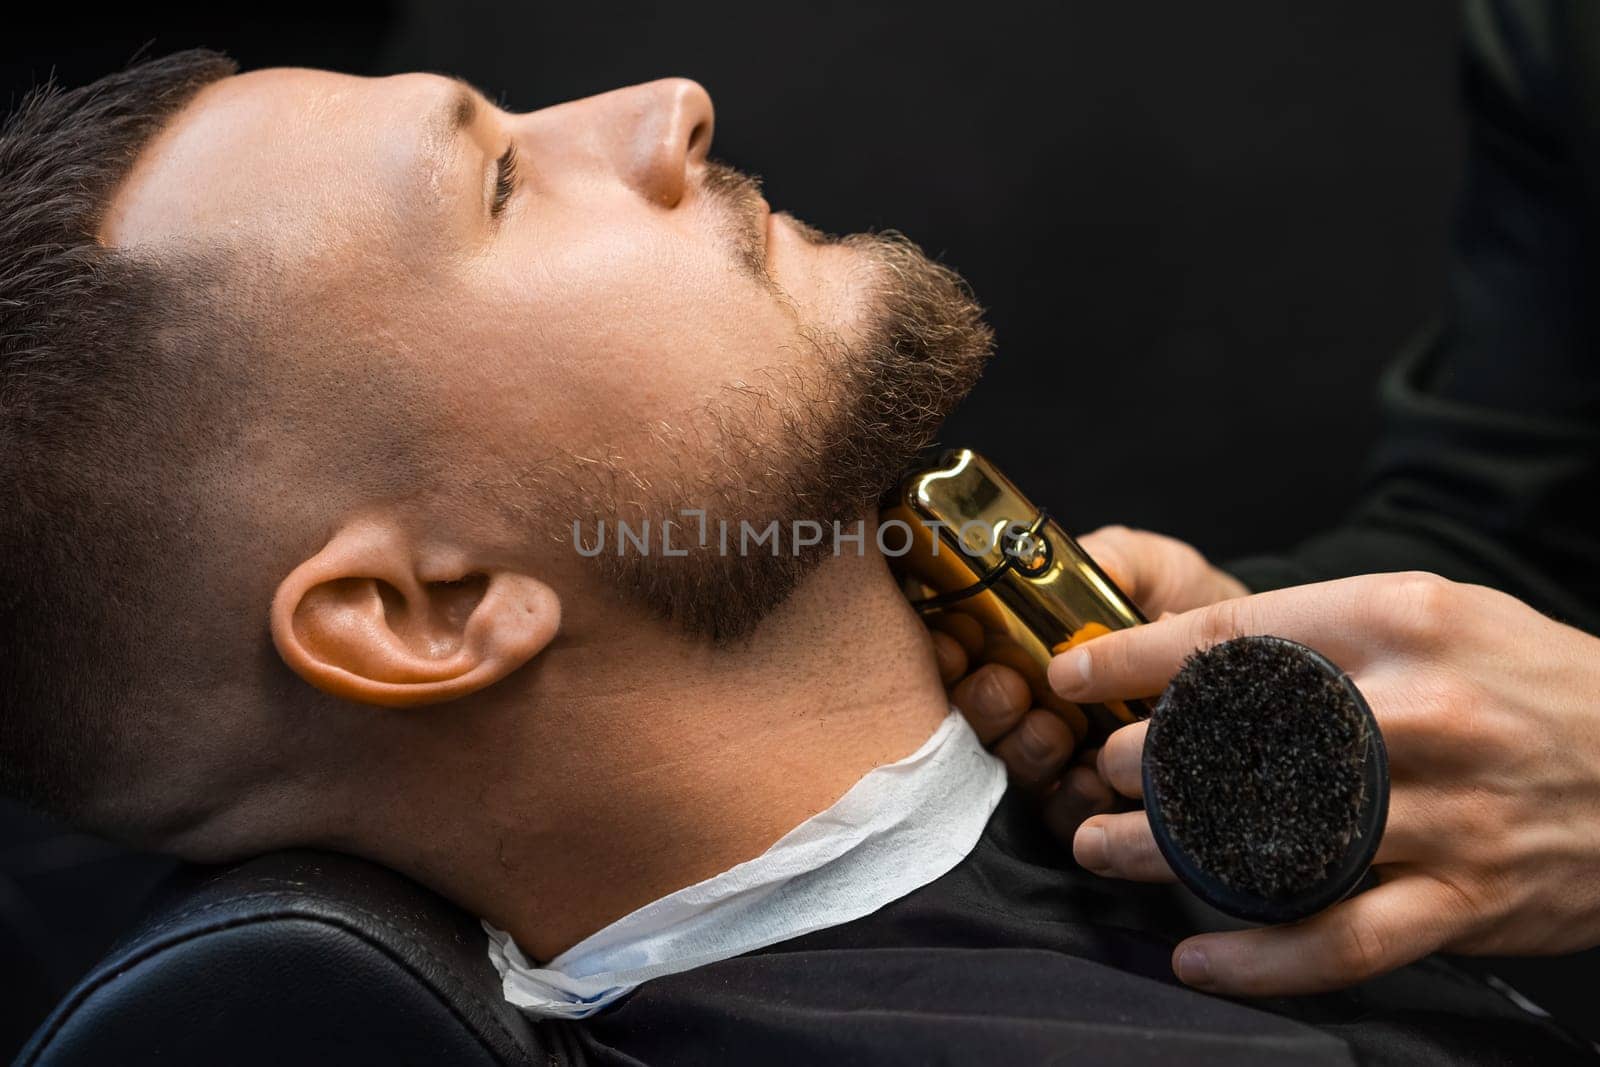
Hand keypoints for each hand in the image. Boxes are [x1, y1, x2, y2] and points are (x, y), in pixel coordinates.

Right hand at [934, 526, 1246, 836]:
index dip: (944, 651)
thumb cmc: (1198, 608)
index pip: (957, 652)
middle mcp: (1033, 702)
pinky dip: (1069, 800)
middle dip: (982, 704)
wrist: (1268, 663)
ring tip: (1058, 730)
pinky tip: (1091, 778)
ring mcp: (1061, 758)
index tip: (958, 642)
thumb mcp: (1153, 566)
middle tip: (1012, 688)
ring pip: (1010, 771)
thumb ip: (1108, 559)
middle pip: (969, 718)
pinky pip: (1062, 817)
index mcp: (1028, 643)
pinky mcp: (1098, 804)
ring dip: (1023, 751)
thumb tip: (1053, 571)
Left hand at [1049, 572, 1599, 995]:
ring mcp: (1447, 811)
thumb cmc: (1535, 682)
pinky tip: (1199, 959)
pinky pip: (1347, 940)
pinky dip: (1263, 961)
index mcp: (1400, 621)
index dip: (1131, 659)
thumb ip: (1325, 633)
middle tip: (1094, 774)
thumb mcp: (1437, 616)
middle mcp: (1419, 710)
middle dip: (1140, 762)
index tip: (1070, 673)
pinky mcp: (1471, 897)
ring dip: (1167, 854)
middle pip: (1236, 741)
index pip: (1234, 636)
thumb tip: (1198, 660)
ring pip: (1273, 841)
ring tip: (1104, 852)